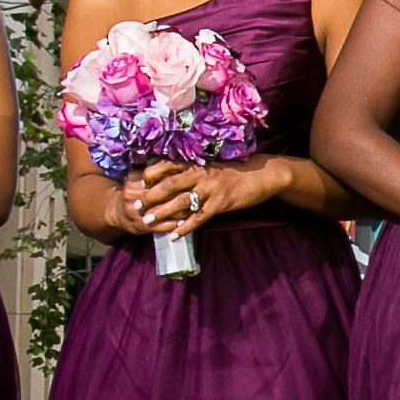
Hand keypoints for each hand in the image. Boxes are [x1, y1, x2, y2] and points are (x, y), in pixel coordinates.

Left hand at [119, 158, 277, 238]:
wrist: (263, 174)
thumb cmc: (238, 170)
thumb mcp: (214, 166)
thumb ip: (197, 171)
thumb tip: (179, 180)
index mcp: (199, 163)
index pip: (169, 165)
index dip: (152, 173)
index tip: (139, 182)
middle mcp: (201, 173)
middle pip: (169, 184)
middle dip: (151, 196)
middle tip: (136, 206)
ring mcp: (211, 188)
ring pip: (181, 202)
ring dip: (163, 213)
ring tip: (148, 222)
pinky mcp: (221, 203)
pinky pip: (199, 217)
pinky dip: (185, 227)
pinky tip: (175, 235)